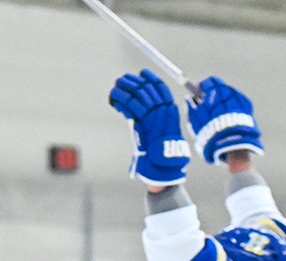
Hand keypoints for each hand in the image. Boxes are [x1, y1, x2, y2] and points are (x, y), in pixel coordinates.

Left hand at [108, 70, 190, 186]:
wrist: (163, 163)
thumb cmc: (161, 150)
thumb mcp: (159, 130)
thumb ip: (151, 117)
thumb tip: (134, 105)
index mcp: (170, 110)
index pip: (161, 87)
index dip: (151, 78)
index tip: (141, 73)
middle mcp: (164, 109)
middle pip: (148, 88)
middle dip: (133, 81)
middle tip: (122, 80)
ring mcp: (156, 113)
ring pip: (138, 93)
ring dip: (125, 87)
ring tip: (116, 86)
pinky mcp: (145, 119)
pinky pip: (131, 104)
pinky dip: (121, 98)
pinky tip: (114, 97)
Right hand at [189, 76, 263, 162]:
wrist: (232, 143)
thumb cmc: (210, 131)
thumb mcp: (195, 120)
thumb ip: (191, 106)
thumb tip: (189, 99)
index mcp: (215, 90)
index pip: (209, 82)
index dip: (203, 87)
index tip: (200, 94)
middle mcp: (229, 91)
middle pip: (221, 87)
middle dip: (215, 93)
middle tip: (210, 104)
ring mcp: (240, 98)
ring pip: (231, 95)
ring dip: (225, 101)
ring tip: (221, 116)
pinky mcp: (248, 106)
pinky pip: (239, 104)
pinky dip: (234, 108)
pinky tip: (230, 119)